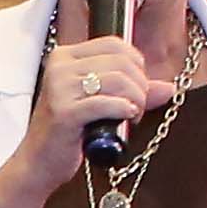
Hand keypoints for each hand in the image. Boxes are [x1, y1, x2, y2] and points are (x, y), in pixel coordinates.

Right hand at [29, 31, 158, 179]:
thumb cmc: (67, 133)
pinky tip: (126, 119)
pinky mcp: (64, 112)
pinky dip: (124, 111)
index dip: (136, 64)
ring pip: (118, 80)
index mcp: (64, 57)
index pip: (114, 44)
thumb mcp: (99, 104)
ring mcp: (59, 88)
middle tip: (137, 107)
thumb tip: (169, 88)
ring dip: (136, 100)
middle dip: (139, 86)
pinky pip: (107, 103)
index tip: (137, 87)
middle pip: (120, 62)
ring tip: (132, 116)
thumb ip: (132, 92)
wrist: (38, 163)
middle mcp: (59, 67)